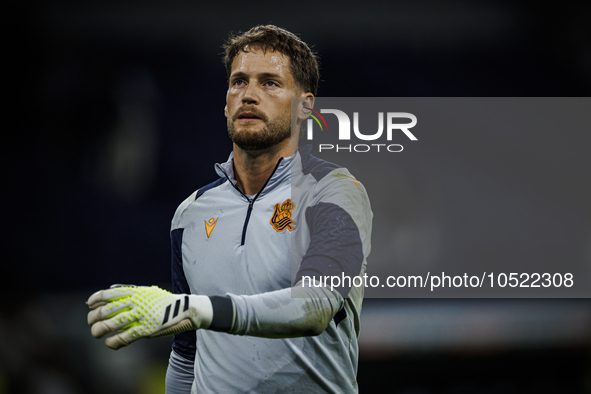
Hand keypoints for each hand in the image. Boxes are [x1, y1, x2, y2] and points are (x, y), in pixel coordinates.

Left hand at [87, 285, 212, 349]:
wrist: (184, 310)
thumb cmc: (163, 301)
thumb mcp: (147, 291)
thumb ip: (130, 291)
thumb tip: (110, 290)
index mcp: (135, 292)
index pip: (107, 295)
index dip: (94, 300)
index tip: (90, 306)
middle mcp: (136, 303)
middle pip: (105, 311)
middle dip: (93, 318)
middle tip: (92, 323)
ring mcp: (141, 316)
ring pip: (111, 325)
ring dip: (99, 331)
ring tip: (96, 333)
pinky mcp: (146, 330)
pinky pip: (124, 338)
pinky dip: (113, 342)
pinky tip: (110, 343)